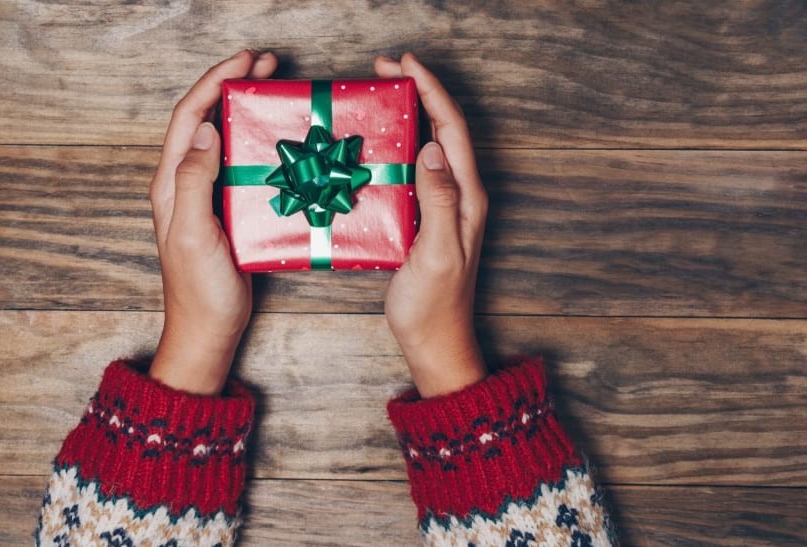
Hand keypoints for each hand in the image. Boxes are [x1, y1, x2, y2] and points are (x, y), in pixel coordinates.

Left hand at [149, 50, 277, 395]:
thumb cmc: (198, 290)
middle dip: (232, 84)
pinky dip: (259, 143)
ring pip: (225, 138)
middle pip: (206, 118)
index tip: (245, 60)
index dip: (214, 81)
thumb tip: (208, 129)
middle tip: (267, 64)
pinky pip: (242, 165)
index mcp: (172, 182)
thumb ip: (194, 180)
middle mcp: (186, 182)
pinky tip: (282, 139)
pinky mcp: (228, 210)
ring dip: (247, 109)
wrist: (208, 331)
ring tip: (276, 89)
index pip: (190, 117)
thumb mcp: (192, 234)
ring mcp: (207, 195)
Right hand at [377, 53, 488, 397]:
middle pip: (444, 128)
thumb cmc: (435, 306)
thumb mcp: (436, 253)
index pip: (452, 129)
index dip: (432, 91)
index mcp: (466, 198)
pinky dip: (399, 146)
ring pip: (430, 145)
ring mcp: (443, 206)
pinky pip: (415, 170)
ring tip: (381, 93)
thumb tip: (432, 148)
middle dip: (420, 91)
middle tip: (385, 68)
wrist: (435, 342)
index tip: (405, 63)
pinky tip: (377, 145)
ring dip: (410, 114)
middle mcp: (459, 195)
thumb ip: (437, 200)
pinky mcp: (426, 218)